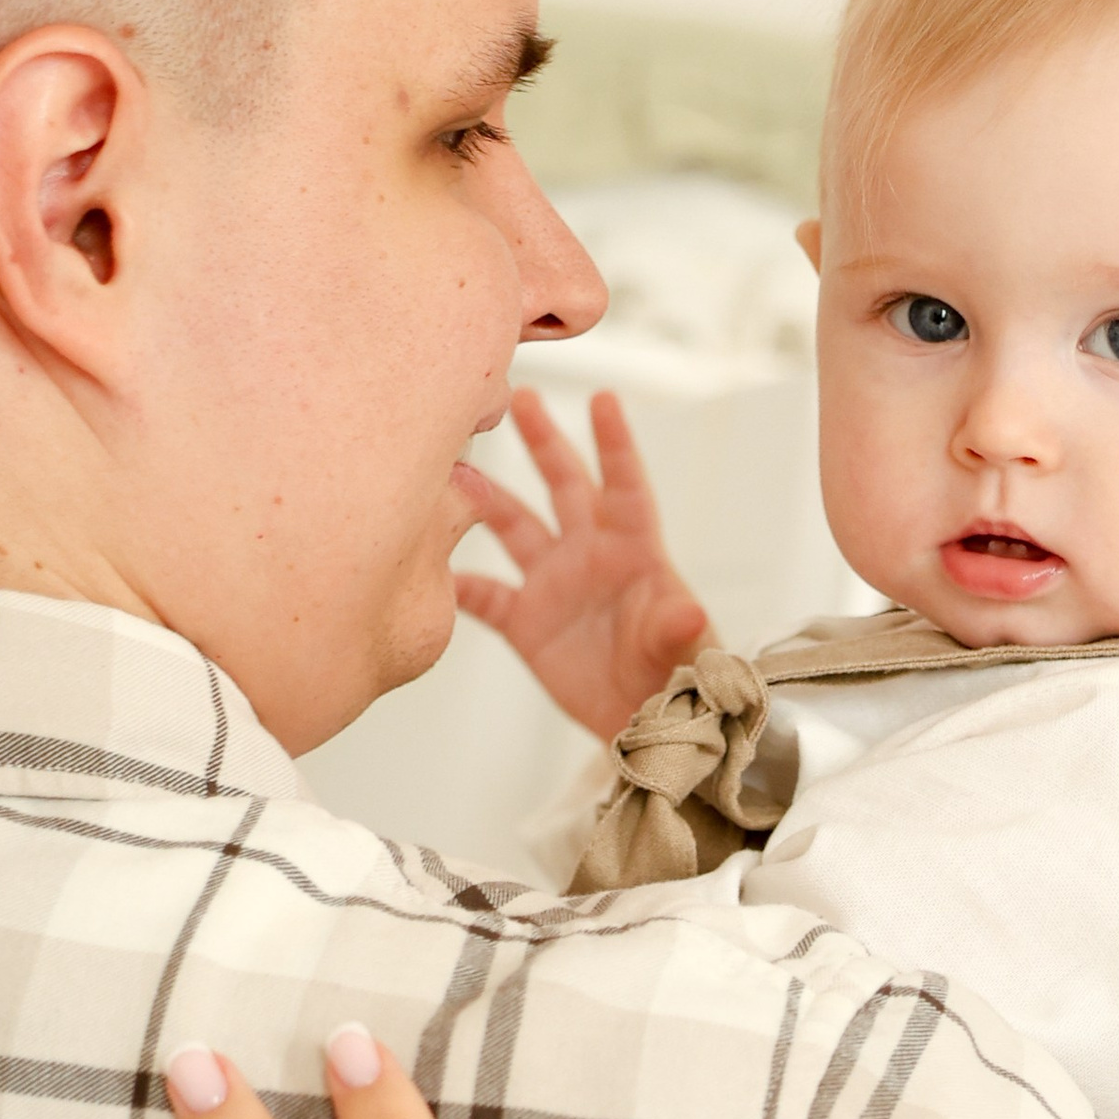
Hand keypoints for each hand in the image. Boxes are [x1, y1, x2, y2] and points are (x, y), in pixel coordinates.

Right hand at [455, 388, 711, 742]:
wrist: (648, 724)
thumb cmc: (681, 679)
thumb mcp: (684, 653)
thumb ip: (675, 629)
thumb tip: (690, 613)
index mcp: (635, 551)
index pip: (625, 487)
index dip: (614, 444)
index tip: (603, 399)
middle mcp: (590, 554)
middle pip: (564, 484)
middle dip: (543, 440)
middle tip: (518, 394)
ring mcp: (554, 584)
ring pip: (514, 525)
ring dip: (485, 500)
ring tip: (453, 474)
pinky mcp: (526, 622)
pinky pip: (483, 596)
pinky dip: (456, 584)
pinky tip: (428, 570)